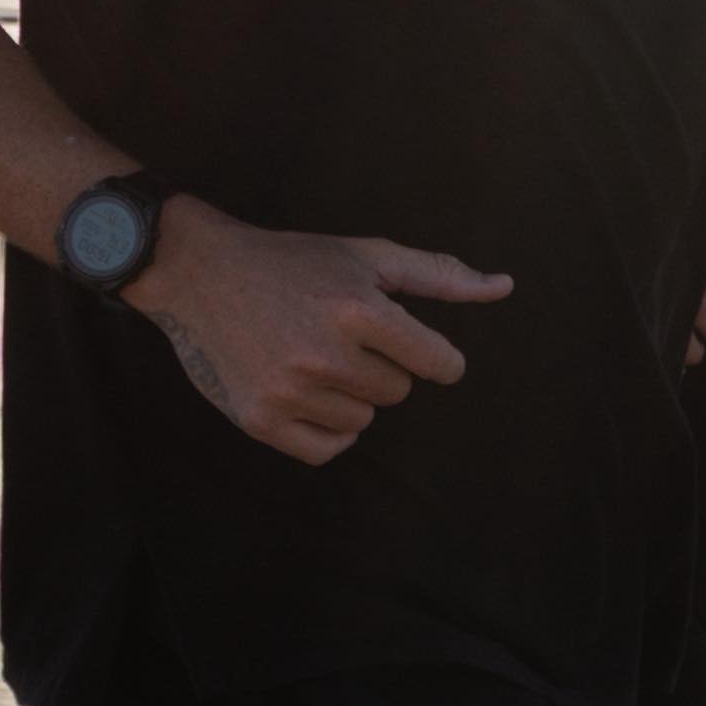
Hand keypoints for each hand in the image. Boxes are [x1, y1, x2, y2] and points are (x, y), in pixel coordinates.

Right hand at [131, 205, 508, 464]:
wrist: (199, 274)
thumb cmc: (295, 262)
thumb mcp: (368, 255)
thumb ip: (440, 275)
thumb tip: (506, 288)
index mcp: (359, 309)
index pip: (439, 364)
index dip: (435, 358)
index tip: (415, 348)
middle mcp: (325, 353)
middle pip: (398, 392)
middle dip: (379, 366)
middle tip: (337, 336)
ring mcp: (289, 391)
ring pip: (364, 421)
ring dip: (349, 395)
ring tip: (310, 356)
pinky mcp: (259, 420)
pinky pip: (327, 450)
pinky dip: (326, 429)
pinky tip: (305, 392)